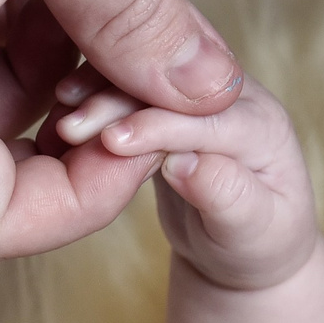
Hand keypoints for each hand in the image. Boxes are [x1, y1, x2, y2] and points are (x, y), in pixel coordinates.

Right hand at [57, 74, 316, 290]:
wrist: (245, 244)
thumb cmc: (255, 244)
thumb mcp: (250, 232)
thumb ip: (225, 195)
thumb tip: (184, 163)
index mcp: (263, 128)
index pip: (209, 117)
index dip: (161, 126)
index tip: (113, 140)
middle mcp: (234, 99)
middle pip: (172, 85)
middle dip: (120, 103)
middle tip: (70, 130)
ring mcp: (198, 95)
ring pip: (145, 78)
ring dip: (99, 93)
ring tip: (60, 120)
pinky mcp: (168, 101)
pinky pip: (128, 86)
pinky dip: (94, 95)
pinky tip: (60, 108)